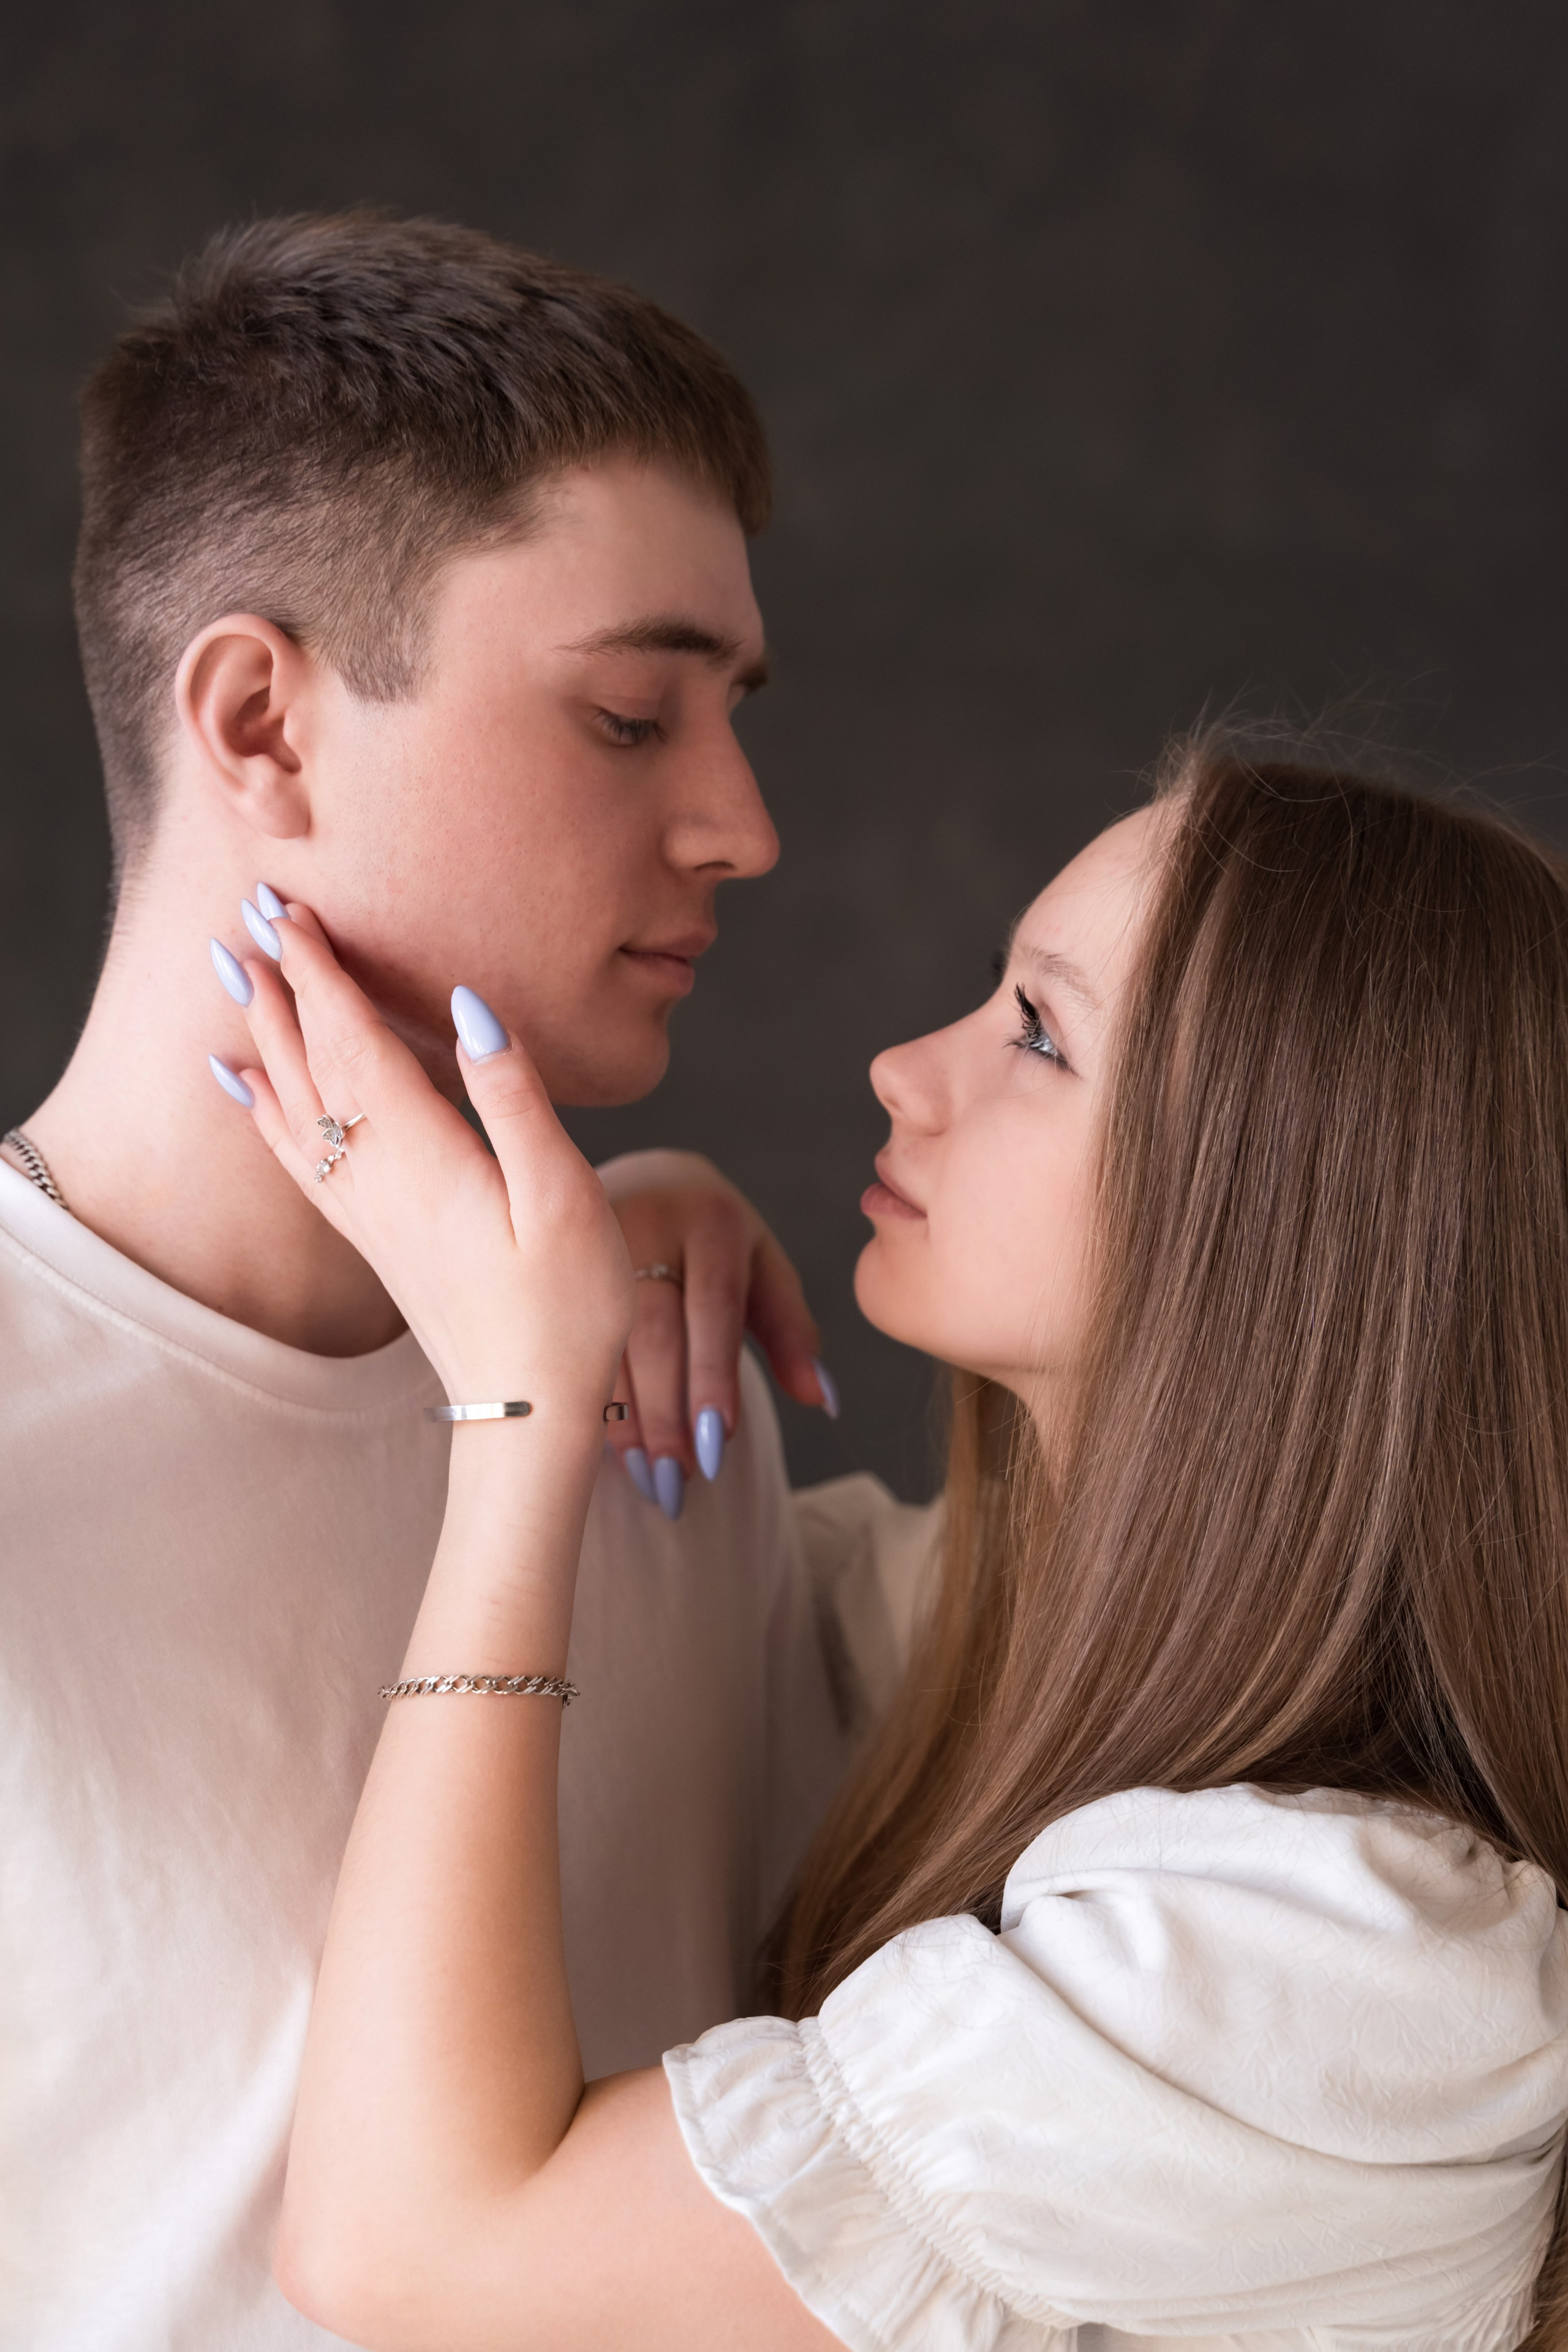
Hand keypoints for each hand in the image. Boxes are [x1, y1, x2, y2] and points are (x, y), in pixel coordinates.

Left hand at [234, 907, 633, 1433]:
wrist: (528, 1414)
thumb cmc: (565, 1309)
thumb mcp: (564, 1197)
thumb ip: (515, 1099)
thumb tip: (470, 1007)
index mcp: (424, 1158)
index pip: (355, 1043)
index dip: (322, 973)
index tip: (292, 909)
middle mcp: (379, 1180)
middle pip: (312, 1064)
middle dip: (281, 984)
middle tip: (249, 913)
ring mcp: (368, 1213)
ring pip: (296, 1104)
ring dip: (264, 1033)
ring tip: (235, 972)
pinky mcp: (373, 1238)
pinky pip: (298, 1157)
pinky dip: (264, 1109)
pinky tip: (245, 1085)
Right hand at [598, 1151, 835, 1507]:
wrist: (648, 1179)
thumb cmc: (718, 1241)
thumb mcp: (763, 1269)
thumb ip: (792, 1331)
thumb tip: (823, 1401)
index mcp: (712, 1221)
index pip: (713, 1308)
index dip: (713, 1378)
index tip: (717, 1444)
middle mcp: (649, 1222)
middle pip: (653, 1329)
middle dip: (666, 1411)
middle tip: (679, 1480)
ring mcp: (592, 1241)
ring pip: (604, 1340)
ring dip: (626, 1417)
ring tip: (650, 1478)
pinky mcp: (554, 1263)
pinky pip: (567, 1342)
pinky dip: (591, 1400)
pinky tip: (606, 1449)